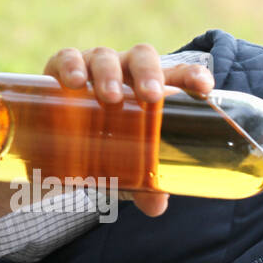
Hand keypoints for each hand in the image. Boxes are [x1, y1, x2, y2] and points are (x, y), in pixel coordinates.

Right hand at [42, 43, 214, 215]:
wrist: (57, 140)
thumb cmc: (106, 148)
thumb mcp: (128, 169)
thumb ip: (145, 185)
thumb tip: (156, 205)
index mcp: (152, 89)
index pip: (178, 75)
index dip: (193, 76)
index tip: (205, 87)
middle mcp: (126, 72)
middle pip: (143, 57)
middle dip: (149, 73)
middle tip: (151, 96)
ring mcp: (94, 67)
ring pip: (105, 56)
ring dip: (109, 73)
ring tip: (110, 97)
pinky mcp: (60, 68)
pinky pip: (66, 58)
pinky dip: (70, 65)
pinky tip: (74, 81)